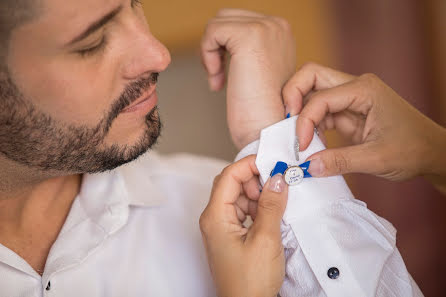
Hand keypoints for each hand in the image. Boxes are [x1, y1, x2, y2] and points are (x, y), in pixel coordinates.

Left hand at [200, 155, 287, 296]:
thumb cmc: (249, 282)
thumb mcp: (265, 239)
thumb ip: (271, 206)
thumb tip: (277, 179)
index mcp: (215, 217)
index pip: (228, 176)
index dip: (249, 165)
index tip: (272, 161)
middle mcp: (214, 219)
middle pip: (232, 185)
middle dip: (256, 180)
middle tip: (279, 182)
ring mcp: (222, 228)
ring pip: (240, 198)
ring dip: (259, 195)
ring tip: (279, 200)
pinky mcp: (232, 236)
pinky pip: (244, 212)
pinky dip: (259, 208)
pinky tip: (273, 213)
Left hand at [201, 9, 295, 148]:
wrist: (266, 131)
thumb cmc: (260, 111)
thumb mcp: (257, 71)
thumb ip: (248, 51)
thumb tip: (224, 39)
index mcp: (281, 32)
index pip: (238, 21)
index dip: (224, 48)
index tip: (226, 77)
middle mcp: (277, 25)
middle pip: (226, 18)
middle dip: (216, 47)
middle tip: (219, 77)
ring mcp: (266, 28)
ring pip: (217, 23)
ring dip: (210, 53)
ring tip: (219, 80)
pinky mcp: (250, 36)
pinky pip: (212, 32)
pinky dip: (207, 57)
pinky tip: (218, 81)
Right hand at [282, 63, 445, 190]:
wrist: (431, 153)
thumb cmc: (412, 149)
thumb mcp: (376, 158)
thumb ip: (339, 161)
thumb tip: (307, 167)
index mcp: (364, 90)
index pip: (321, 96)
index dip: (304, 120)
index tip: (301, 146)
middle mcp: (355, 87)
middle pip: (311, 77)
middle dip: (292, 96)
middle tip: (285, 122)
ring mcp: (350, 98)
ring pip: (312, 93)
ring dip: (300, 113)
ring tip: (296, 138)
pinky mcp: (347, 112)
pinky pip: (319, 111)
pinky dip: (309, 125)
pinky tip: (309, 142)